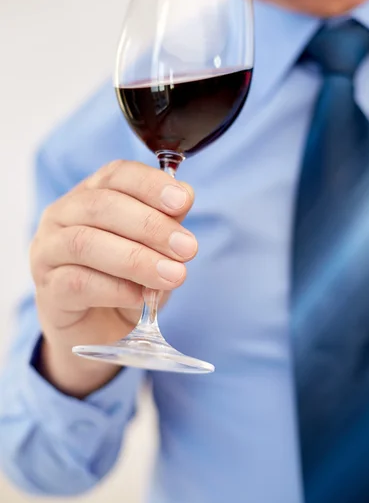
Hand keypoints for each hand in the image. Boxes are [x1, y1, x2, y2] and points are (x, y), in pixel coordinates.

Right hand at [30, 160, 196, 395]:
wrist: (99, 328)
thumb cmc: (127, 278)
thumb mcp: (154, 247)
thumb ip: (167, 221)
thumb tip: (185, 197)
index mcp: (91, 193)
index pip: (117, 174)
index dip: (150, 184)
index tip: (183, 202)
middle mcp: (62, 214)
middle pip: (101, 206)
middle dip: (150, 226)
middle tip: (187, 248)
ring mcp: (48, 251)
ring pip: (85, 243)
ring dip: (136, 259)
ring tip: (173, 276)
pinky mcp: (47, 289)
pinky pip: (77, 283)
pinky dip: (115, 289)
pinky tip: (140, 297)